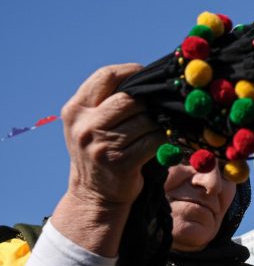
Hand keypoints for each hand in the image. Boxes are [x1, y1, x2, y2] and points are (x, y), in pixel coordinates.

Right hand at [61, 64, 162, 208]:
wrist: (94, 194)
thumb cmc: (100, 152)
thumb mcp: (89, 125)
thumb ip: (105, 102)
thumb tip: (146, 80)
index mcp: (75, 110)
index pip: (105, 77)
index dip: (131, 71)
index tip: (148, 74)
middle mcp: (85, 125)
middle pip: (129, 98)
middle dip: (149, 101)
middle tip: (161, 105)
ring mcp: (102, 144)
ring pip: (145, 120)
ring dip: (159, 122)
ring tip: (163, 125)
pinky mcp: (120, 162)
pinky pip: (153, 141)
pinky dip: (164, 138)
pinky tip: (166, 140)